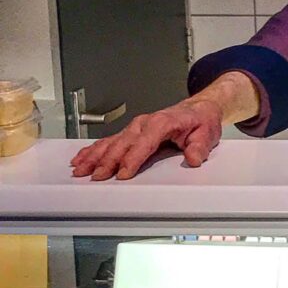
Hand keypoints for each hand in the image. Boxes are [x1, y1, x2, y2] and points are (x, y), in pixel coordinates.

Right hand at [70, 98, 223, 180]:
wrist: (198, 109)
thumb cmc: (200, 121)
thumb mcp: (206, 134)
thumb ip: (199, 147)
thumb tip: (193, 158)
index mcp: (162, 123)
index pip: (144, 143)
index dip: (132, 159)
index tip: (124, 173)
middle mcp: (145, 123)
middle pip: (122, 144)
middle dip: (108, 161)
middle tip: (98, 177)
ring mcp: (136, 127)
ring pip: (111, 142)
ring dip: (95, 156)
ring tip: (81, 169)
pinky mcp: (131, 132)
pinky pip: (109, 140)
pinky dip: (93, 149)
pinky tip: (81, 158)